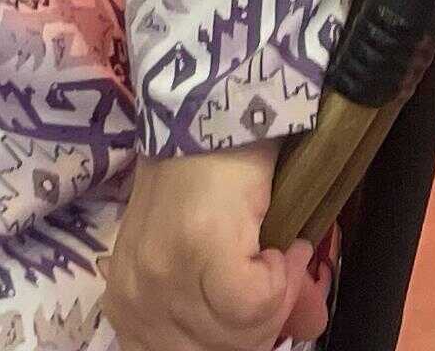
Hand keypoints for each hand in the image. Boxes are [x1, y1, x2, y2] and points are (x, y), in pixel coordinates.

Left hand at [104, 145, 327, 350]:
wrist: (207, 106)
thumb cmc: (207, 174)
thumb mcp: (218, 250)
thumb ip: (252, 305)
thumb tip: (306, 328)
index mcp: (128, 306)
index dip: (245, 339)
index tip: (270, 297)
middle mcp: (135, 301)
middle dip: (264, 327)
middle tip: (282, 280)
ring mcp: (161, 277)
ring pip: (237, 335)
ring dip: (277, 298)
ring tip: (279, 255)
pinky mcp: (196, 250)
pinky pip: (253, 302)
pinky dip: (281, 278)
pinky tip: (281, 246)